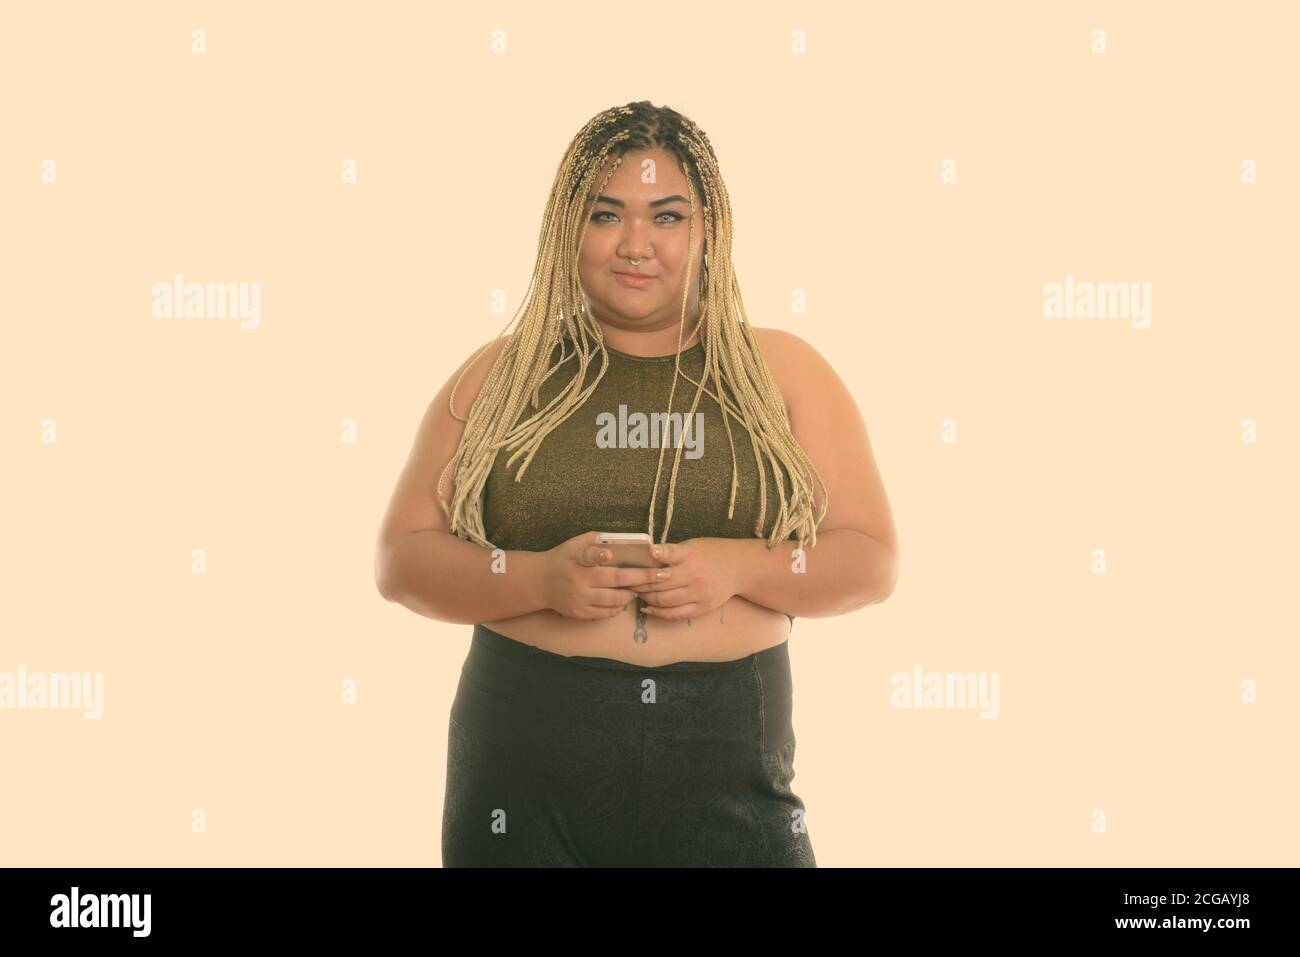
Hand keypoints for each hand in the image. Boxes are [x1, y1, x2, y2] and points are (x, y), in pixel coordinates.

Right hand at [540, 531, 663, 619]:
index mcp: (577, 559)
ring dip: (632, 595)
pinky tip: (625, 599)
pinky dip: (618, 607)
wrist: (539, 582)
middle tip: (660, 575)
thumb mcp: (575, 543)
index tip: (609, 554)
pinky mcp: (580, 613)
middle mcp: (579, 581)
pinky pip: (606, 613)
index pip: (588, 556)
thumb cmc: (563, 558)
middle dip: (641, 578)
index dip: (598, 555)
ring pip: (614, 601)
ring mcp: (580, 599)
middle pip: (614, 581)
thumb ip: (596, 540)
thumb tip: (623, 539)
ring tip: (642, 588)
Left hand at [629, 538, 741, 620]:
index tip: (644, 554)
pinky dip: (657, 612)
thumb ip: (672, 554)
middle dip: (639, 583)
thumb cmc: (711, 553)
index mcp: (691, 555)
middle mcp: (694, 575)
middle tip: (625, 581)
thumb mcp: (693, 546)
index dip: (654, 554)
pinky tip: (646, 608)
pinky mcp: (701, 607)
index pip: (669, 554)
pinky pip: (675, 614)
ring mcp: (698, 593)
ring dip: (645, 597)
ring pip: (664, 600)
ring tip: (635, 593)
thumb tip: (643, 561)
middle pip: (659, 583)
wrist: (740, 568)